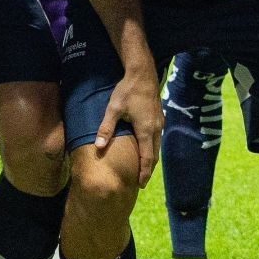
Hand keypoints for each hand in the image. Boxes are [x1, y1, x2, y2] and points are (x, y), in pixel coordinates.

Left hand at [94, 63, 161, 185]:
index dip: (144, 172)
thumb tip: (99, 147)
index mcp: (146, 130)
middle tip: (141, 181)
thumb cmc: (127, 91)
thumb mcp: (114, 109)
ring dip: (151, 159)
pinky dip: (152, 149)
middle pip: (154, 155)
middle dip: (148, 169)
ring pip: (157, 146)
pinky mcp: (159, 118)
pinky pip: (157, 139)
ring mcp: (159, 123)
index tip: (141, 184)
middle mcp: (156, 129)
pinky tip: (146, 149)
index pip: (147, 157)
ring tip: (143, 169)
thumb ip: (106, 129)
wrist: (142, 74)